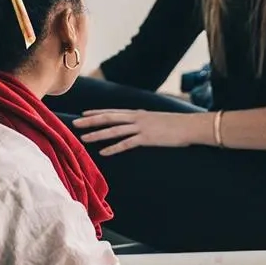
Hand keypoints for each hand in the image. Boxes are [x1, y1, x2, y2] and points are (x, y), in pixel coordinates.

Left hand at [75, 109, 208, 155]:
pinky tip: (103, 153)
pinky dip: (114, 148)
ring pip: (114, 130)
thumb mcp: (158, 120)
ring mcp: (141, 128)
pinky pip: (126, 144)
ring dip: (98, 134)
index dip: (97, 113)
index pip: (113, 111)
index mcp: (138, 113)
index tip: (83, 114)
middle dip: (91, 121)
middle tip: (75, 124)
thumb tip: (139, 125)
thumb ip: (146, 122)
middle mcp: (137, 118)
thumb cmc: (176, 125)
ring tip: (84, 138)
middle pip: (109, 118)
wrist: (190, 126)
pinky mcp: (147, 138)